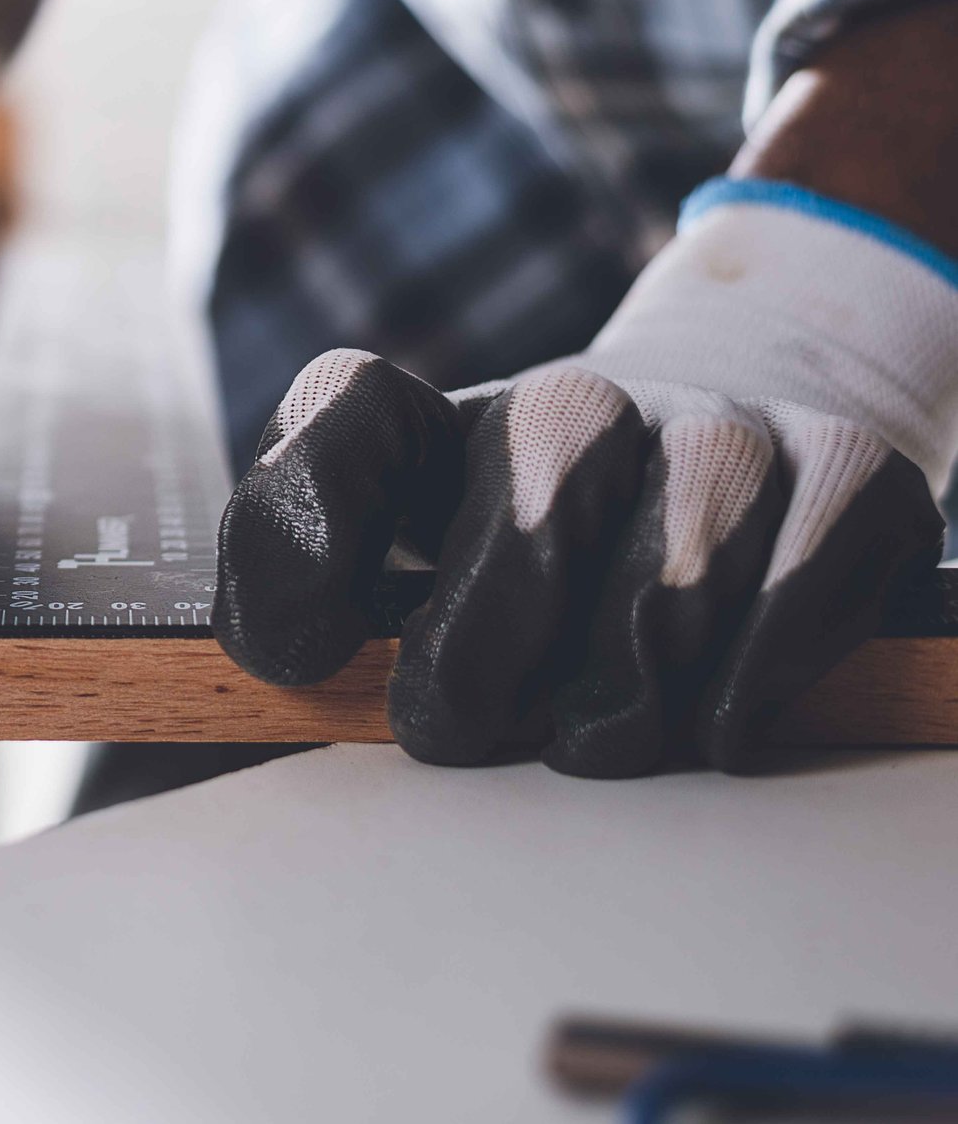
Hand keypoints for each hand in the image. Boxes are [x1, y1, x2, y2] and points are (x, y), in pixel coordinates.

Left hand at [215, 187, 957, 774]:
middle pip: (526, 528)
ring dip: (619, 700)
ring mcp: (716, 427)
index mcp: (438, 421)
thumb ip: (311, 590)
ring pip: (665, 591)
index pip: (350, 409)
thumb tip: (290, 651)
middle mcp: (574, 400)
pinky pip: (792, 598)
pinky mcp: (845, 469)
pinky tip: (707, 718)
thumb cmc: (529, 543)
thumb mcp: (403, 555)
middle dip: (480, 666)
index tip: (298, 651)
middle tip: (465, 730)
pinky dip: (742, 688)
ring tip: (590, 735)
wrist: (725, 440)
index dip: (308, 529)